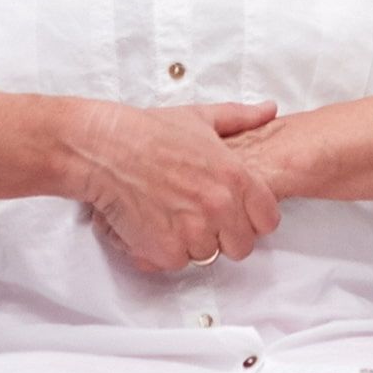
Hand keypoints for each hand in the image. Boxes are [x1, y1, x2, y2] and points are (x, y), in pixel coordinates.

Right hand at [61, 98, 284, 273]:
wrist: (104, 149)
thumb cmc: (148, 132)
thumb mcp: (201, 117)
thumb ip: (241, 117)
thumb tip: (268, 109)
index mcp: (236, 178)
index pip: (268, 221)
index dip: (252, 219)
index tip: (236, 214)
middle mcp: (220, 208)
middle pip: (241, 247)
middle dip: (224, 236)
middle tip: (199, 217)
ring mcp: (193, 232)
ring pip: (207, 256)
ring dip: (192, 243)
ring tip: (171, 216)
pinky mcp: (165, 250)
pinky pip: (177, 263)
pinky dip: (164, 251)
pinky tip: (153, 225)